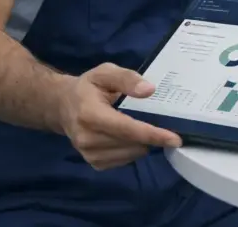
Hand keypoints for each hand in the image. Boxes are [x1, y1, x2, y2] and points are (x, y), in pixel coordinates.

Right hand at [56, 62, 181, 169]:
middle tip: (158, 122)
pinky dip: (132, 150)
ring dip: (141, 143)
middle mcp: (87, 138)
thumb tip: (149, 90)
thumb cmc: (88, 87)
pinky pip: (123, 161)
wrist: (62, 106)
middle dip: (150, 136)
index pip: (127, 129)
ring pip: (130, 155)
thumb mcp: (105, 72)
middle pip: (131, 144)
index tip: (175, 139)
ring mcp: (88, 154)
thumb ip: (127, 78)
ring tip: (137, 126)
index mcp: (90, 114)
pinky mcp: (93, 163)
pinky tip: (128, 137)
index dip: (152, 134)